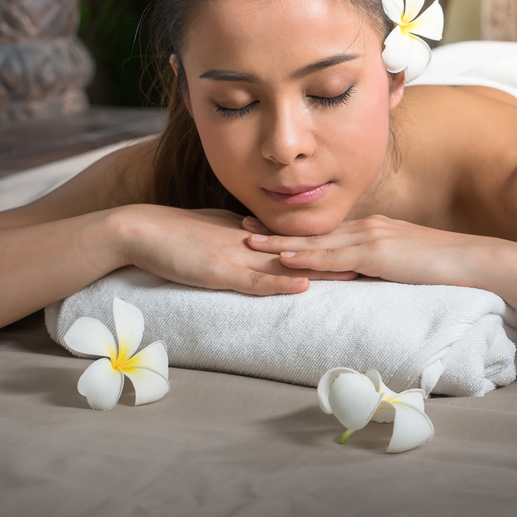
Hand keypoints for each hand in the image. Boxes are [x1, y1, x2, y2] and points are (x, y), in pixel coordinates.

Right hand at [116, 205, 349, 295]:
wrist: (140, 229)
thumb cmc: (172, 233)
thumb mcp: (213, 232)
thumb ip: (238, 237)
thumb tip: (258, 242)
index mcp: (249, 232)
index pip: (295, 239)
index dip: (328, 243)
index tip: (359, 247)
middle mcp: (249, 241)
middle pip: (302, 249)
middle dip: (339, 255)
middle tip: (375, 258)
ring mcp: (235, 255)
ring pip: (286, 264)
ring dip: (322, 270)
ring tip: (358, 275)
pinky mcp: (218, 271)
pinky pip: (254, 279)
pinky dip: (280, 283)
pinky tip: (304, 287)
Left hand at [243, 214, 482, 286]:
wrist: (474, 262)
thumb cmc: (445, 268)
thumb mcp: (403, 264)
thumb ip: (379, 267)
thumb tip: (359, 278)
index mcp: (371, 230)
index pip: (324, 231)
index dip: (293, 231)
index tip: (265, 229)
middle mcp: (366, 228)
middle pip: (312, 232)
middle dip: (276, 231)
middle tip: (242, 229)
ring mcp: (371, 238)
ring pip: (317, 243)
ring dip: (281, 243)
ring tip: (250, 243)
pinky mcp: (378, 253)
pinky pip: (335, 257)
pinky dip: (307, 258)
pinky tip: (285, 259)